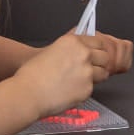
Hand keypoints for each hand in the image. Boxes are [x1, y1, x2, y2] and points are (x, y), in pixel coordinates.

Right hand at [16, 31, 131, 120]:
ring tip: (82, 81)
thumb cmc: (32, 75)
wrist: (28, 93)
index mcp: (73, 42)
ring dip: (97, 76)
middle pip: (105, 56)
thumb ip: (70, 49)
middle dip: (100, 62)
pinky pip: (93, 88)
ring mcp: (87, 72)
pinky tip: (72, 90)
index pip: (98, 41)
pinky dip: (85, 89)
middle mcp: (83, 54)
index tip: (95, 53)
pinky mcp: (88, 88)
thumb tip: (80, 50)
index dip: (96, 49)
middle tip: (91, 68)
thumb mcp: (51, 50)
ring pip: (104, 73)